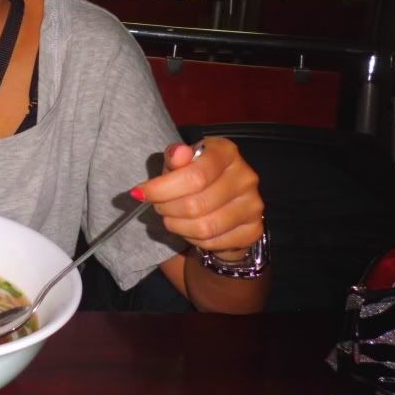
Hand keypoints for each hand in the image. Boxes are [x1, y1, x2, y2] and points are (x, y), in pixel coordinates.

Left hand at [133, 138, 263, 257]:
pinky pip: (214, 242)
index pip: (194, 176)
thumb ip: (175, 157)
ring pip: (204, 227)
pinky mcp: (254, 229)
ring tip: (170, 219)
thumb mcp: (178, 163)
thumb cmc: (194, 177)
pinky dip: (193, 239)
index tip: (140, 193)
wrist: (221, 202)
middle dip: (167, 209)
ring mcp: (253, 204)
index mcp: (226, 152)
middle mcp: (245, 176)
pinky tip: (188, 229)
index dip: (162, 188)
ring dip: (178, 226)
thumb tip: (178, 153)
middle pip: (196, 204)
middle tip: (158, 207)